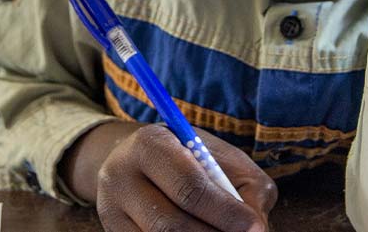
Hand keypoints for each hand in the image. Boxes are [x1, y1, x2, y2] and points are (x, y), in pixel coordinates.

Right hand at [95, 124, 275, 231]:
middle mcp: (120, 177)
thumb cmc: (189, 159)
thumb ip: (245, 185)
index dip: (226, 212)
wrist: (134, 163)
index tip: (255, 227)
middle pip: (170, 225)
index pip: (189, 187)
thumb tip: (256, 227)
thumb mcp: (219, 157)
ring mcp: (110, 212)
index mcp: (149, 145)